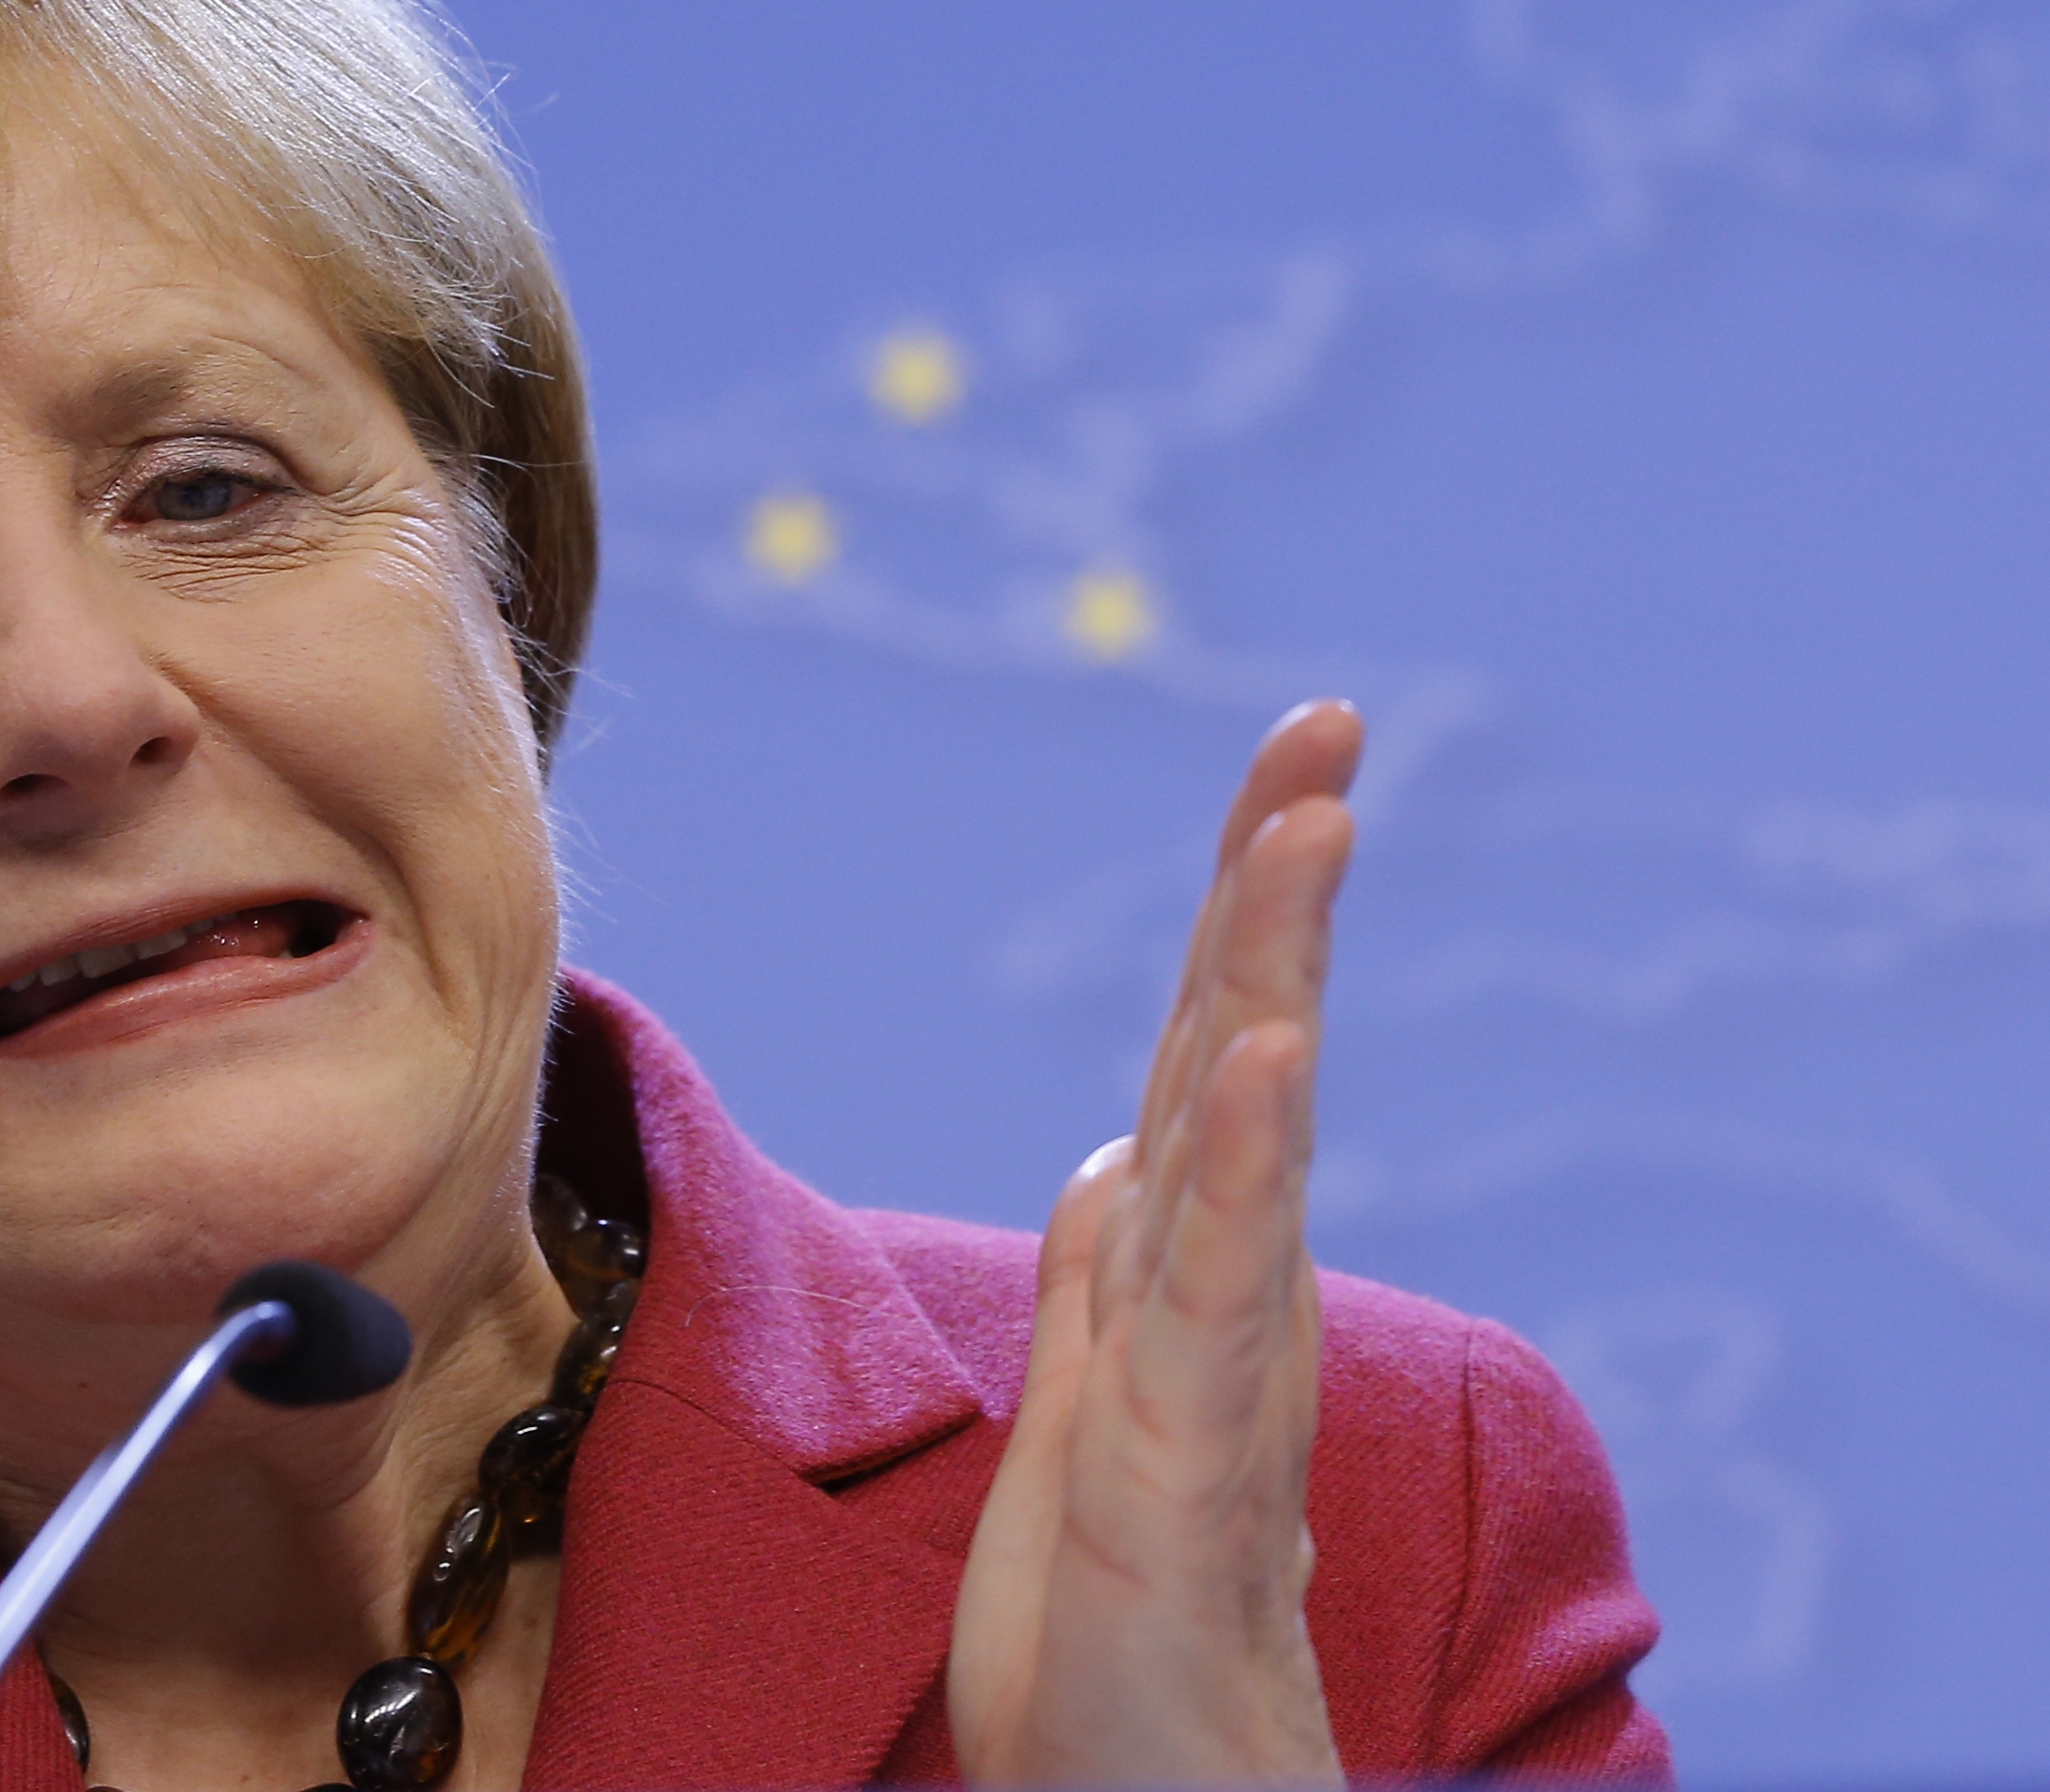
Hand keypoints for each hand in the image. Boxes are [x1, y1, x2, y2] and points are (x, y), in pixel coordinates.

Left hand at [948, 700, 1361, 1786]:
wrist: (1140, 1790)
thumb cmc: (1117, 1620)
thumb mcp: (1091, 1410)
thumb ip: (1112, 1281)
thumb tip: (1115, 1155)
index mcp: (1183, 1272)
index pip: (1208, 1051)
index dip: (1240, 910)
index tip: (1286, 768)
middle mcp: (1223, 1293)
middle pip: (1242, 1048)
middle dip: (1274, 882)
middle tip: (1323, 729)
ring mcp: (1215, 1366)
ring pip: (1244, 1132)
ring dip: (1272, 971)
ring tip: (1306, 829)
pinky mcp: (1187, 1455)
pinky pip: (1215, 1286)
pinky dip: (1242, 1165)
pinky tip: (1261, 1057)